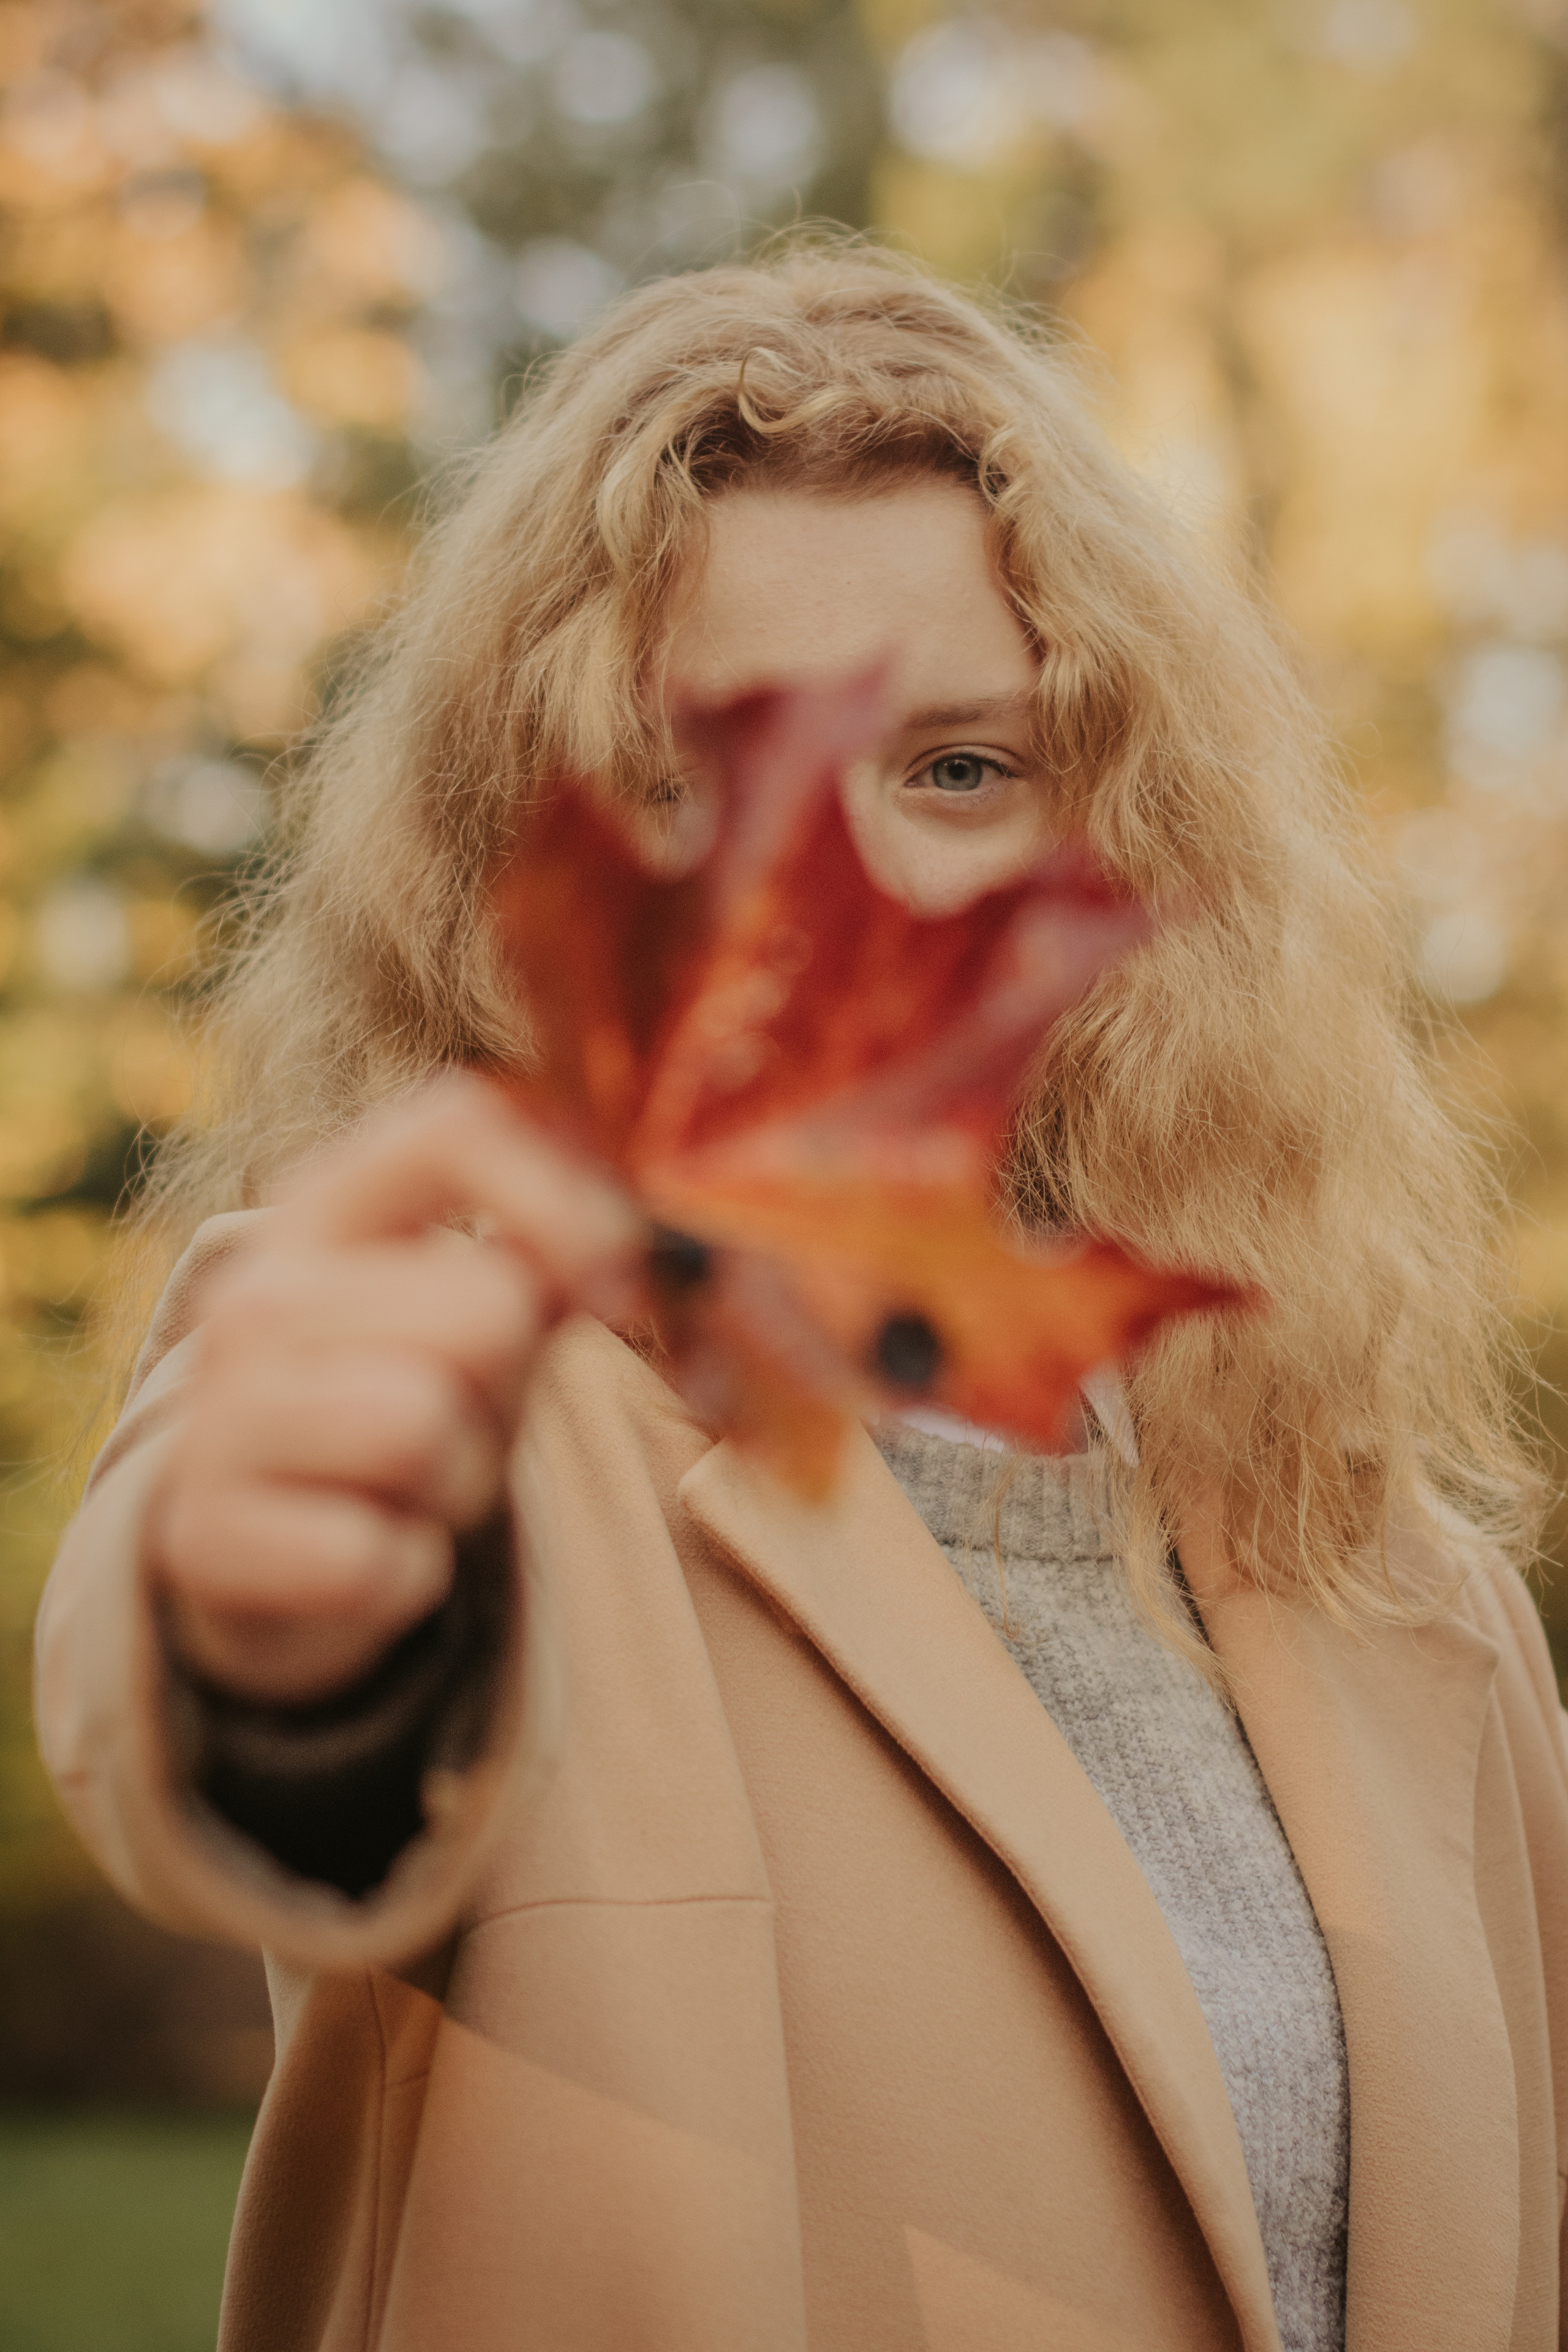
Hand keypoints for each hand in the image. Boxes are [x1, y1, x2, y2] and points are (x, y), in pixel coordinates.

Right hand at [147, 1072, 639, 1704]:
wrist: (259, 1549)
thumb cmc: (392, 1404)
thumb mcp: (468, 1319)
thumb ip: (542, 1263)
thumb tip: (614, 1247)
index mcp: (319, 1213)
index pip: (450, 1127)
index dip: (559, 1195)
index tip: (607, 1275)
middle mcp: (252, 1298)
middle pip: (484, 1310)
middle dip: (507, 1386)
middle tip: (461, 1417)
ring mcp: (215, 1417)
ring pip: (426, 1429)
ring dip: (459, 1483)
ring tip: (413, 1485)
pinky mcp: (206, 1539)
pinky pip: (385, 1556)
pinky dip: (406, 1573)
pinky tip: (362, 1551)